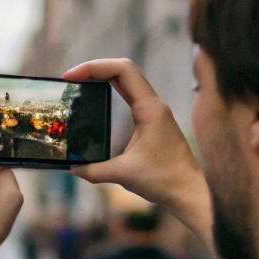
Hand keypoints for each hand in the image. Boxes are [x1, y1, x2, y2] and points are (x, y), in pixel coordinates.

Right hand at [64, 59, 210, 238]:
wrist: (189, 192)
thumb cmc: (164, 180)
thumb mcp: (122, 174)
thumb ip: (92, 170)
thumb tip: (70, 167)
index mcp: (150, 109)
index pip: (122, 71)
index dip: (94, 67)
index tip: (71, 78)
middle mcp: (154, 105)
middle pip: (123, 71)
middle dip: (95, 70)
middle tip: (69, 80)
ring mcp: (154, 112)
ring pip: (127, 82)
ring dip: (103, 78)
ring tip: (79, 86)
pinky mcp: (153, 122)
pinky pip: (130, 96)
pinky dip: (111, 92)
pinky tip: (96, 103)